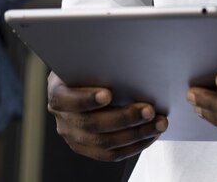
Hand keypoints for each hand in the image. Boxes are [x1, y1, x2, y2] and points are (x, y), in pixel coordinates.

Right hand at [47, 71, 166, 160]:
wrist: (78, 85)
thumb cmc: (85, 70)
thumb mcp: (84, 62)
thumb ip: (97, 66)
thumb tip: (125, 63)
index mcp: (58, 93)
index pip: (67, 99)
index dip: (86, 99)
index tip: (108, 94)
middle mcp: (63, 119)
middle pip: (92, 124)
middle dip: (124, 118)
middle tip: (148, 110)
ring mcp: (75, 137)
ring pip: (105, 142)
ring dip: (137, 134)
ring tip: (158, 123)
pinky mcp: (88, 149)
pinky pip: (112, 154)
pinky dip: (135, 145)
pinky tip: (150, 134)